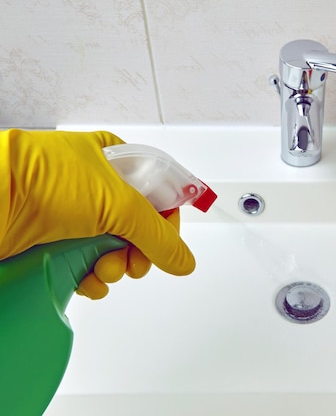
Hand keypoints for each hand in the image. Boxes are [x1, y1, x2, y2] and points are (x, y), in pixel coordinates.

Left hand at [1, 129, 194, 296]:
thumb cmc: (43, 180)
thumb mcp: (118, 203)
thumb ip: (158, 236)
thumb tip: (184, 261)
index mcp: (115, 162)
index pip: (157, 194)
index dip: (166, 222)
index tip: (166, 244)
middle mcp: (96, 188)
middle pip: (138, 228)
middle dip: (139, 252)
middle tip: (133, 262)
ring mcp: (75, 216)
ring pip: (113, 251)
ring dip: (115, 268)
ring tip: (103, 270)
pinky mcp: (55, 242)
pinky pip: (87, 266)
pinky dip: (93, 279)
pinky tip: (88, 281)